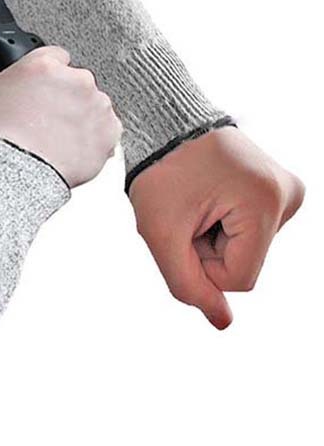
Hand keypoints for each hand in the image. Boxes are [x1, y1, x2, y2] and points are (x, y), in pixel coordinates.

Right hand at [0, 46, 121, 186]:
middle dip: (61, 96)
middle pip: (75, 81)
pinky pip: (105, 129)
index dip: (44, 73)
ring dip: (78, 116)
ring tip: (53, 136)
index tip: (38, 87)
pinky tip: (67, 146)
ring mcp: (96, 107)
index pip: (55, 55)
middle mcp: (75, 81)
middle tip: (41, 117)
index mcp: (45, 65)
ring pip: (91, 105)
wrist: (9, 175)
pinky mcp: (109, 133)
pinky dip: (91, 138)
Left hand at [128, 127, 304, 328]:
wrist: (164, 122)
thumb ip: (187, 284)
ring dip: (210, 234)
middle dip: (205, 247)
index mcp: (266, 203)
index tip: (182, 227)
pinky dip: (219, 222)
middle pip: (243, 265)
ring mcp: (286, 190)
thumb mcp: (160, 232)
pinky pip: (245, 231)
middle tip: (186, 207)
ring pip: (243, 250)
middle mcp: (288, 195)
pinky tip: (207, 194)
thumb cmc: (158, 171)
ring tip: (195, 197)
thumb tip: (222, 323)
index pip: (238, 279)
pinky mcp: (276, 189)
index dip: (200, 266)